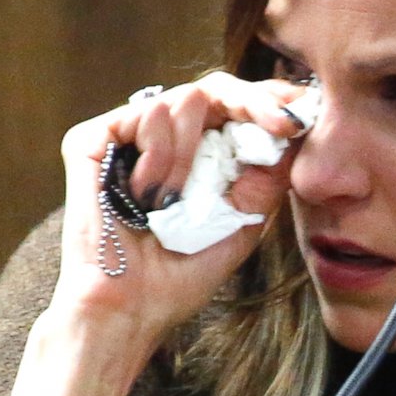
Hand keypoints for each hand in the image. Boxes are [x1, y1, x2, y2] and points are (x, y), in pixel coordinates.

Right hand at [51, 73, 314, 351]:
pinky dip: (159, 156)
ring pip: (183, 99)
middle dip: (254, 103)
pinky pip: (144, 114)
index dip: (270, 99)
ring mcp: (125, 135)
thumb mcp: (244, 221)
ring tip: (172, 202)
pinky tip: (147, 196)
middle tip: (283, 125)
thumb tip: (299, 129)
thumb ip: (268, 176)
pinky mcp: (91, 139)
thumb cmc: (180, 274)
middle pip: (214, 88)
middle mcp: (161, 138)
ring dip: (192, 155)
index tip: (303, 111)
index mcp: (197, 154)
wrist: (131, 307)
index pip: (234, 106)